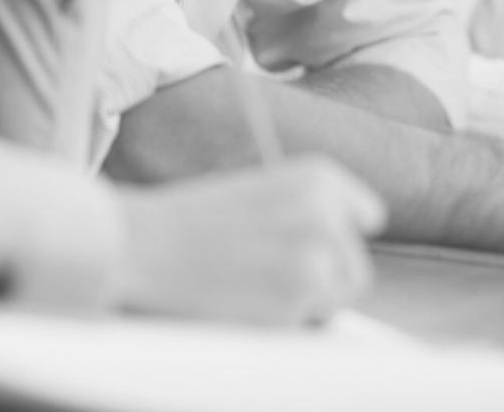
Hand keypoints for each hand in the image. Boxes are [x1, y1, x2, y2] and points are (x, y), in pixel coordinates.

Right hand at [112, 157, 386, 324]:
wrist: (138, 243)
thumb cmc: (187, 221)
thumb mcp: (258, 193)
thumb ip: (305, 215)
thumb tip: (342, 254)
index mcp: (317, 176)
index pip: (366, 217)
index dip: (338, 240)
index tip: (313, 248)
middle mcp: (326, 211)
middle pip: (355, 268)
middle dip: (321, 281)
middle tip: (266, 275)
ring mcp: (315, 257)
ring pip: (336, 301)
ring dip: (304, 304)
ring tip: (253, 287)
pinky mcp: (297, 299)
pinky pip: (306, 326)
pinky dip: (280, 323)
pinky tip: (241, 300)